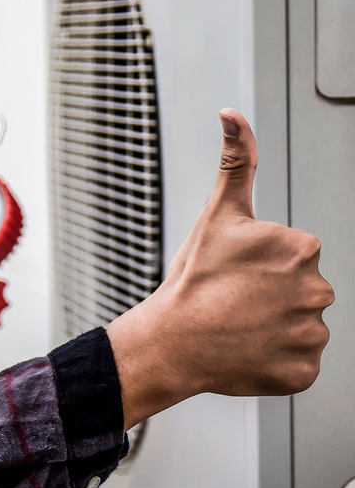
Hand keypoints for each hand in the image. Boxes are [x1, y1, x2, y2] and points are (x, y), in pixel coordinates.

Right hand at [107, 108, 334, 430]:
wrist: (170, 342)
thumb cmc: (192, 279)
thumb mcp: (217, 212)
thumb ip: (237, 160)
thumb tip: (232, 115)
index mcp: (303, 249)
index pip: (295, 256)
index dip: (262, 265)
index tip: (237, 274)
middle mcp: (317, 291)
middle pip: (302, 290)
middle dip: (274, 295)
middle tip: (235, 301)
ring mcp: (311, 335)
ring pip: (301, 326)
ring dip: (276, 327)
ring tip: (239, 326)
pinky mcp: (304, 372)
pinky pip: (299, 362)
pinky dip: (277, 360)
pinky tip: (248, 350)